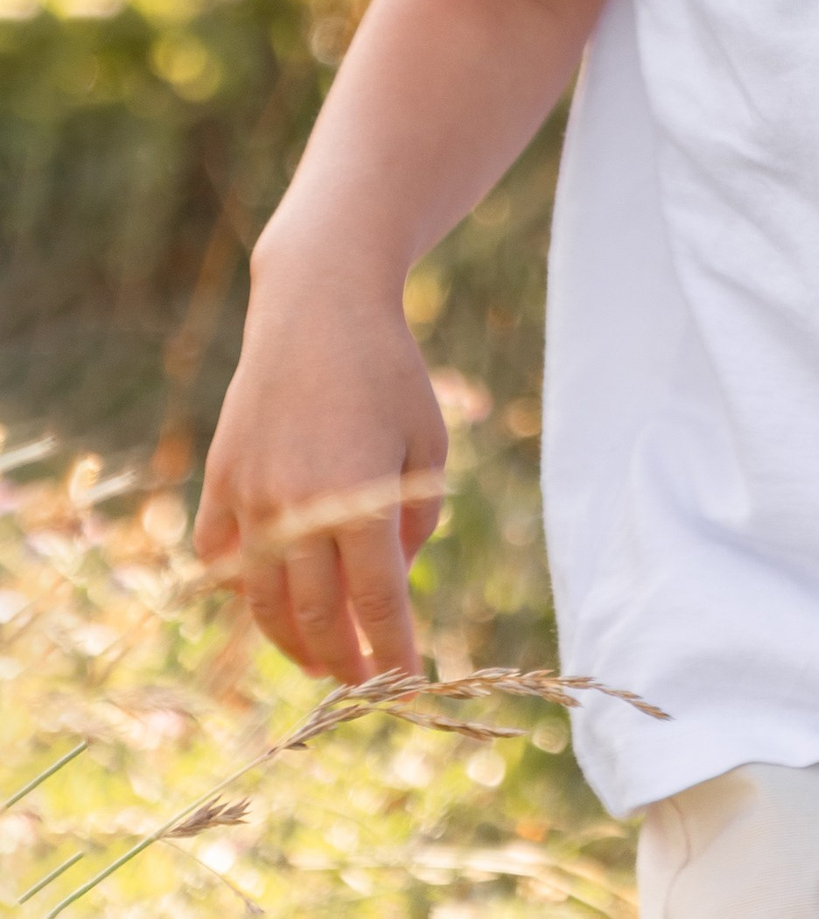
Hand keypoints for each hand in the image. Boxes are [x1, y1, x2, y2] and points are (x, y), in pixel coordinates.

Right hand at [197, 249, 447, 681]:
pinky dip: (241, 588)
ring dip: (289, 639)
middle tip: (361, 682)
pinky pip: (220, 557)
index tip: (406, 679)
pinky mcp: (221, 479)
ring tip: (317, 659)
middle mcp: (298, 507)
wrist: (319, 306)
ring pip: (262, 600)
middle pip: (315, 615)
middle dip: (341, 659)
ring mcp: (251, 496)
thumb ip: (414, 520)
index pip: (378, 602)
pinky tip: (266, 601)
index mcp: (359, 498)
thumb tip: (390, 581)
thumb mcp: (427, 441)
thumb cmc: (388, 371)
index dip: (392, 650)